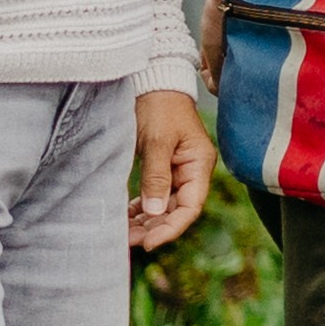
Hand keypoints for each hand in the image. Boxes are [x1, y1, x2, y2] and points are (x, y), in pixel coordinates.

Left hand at [128, 90, 213, 252]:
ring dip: (147, 221)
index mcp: (199, 164)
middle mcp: (192, 171)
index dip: (171, 228)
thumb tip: (155, 213)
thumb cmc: (159, 108)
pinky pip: (155, 195)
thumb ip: (156, 176)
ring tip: (124, 234)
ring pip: (165, 205)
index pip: (190, 207)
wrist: (153, 83)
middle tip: (128, 241)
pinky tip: (127, 217)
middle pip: (177, 210)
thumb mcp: (157, 141)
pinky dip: (142, 208)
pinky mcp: (163, 167)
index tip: (149, 242)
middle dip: (155, 228)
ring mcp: (179, 170)